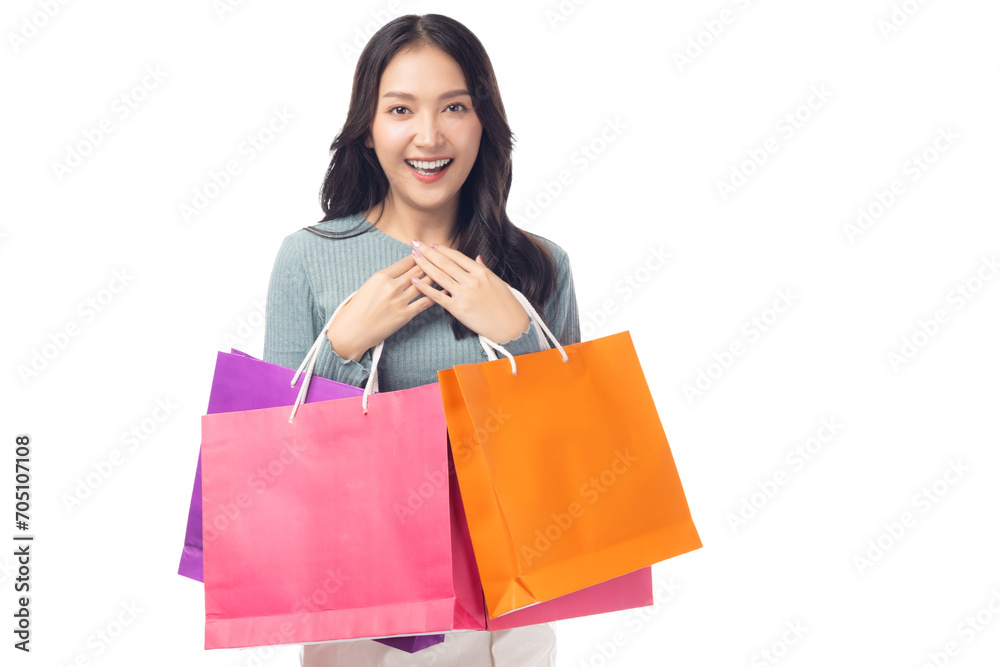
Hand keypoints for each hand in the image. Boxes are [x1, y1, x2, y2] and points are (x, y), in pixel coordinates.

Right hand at [326, 255, 436, 360]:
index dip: (420, 255)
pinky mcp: (405, 315)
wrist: (351, 331)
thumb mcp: (368, 287)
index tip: (428, 251)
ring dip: (436, 277)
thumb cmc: (357, 309)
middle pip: (418, 270)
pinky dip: (437, 295)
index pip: (406, 261)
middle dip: (432, 263)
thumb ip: (384, 278)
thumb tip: (399, 273)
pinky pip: (426, 302)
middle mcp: (392, 286)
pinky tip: (445, 291)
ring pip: (425, 284)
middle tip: (442, 258)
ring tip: (446, 272)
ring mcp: (400, 301)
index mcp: (381, 276)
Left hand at [408, 240, 529, 342]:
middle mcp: (472, 281)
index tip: (431, 244)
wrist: (511, 327)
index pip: (457, 256)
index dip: (442, 249)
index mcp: (482, 272)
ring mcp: (464, 294)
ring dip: (423, 264)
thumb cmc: (508, 306)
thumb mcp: (499, 282)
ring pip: (439, 276)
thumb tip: (477, 258)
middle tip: (415, 243)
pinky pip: (437, 296)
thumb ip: (485, 269)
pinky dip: (424, 287)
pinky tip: (414, 280)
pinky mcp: (458, 309)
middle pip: (445, 263)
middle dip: (427, 252)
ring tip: (412, 256)